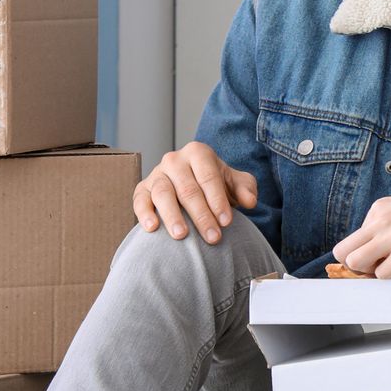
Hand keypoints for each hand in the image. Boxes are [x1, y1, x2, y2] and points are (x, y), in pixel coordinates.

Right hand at [134, 142, 257, 242]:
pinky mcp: (142, 189)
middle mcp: (174, 160)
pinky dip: (144, 213)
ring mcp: (156, 174)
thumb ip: (245, 189)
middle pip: (188, 189)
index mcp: (198, 153)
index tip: (227, 222)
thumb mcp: (235, 183)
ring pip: (163, 194)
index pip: (209, 177)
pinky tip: (152, 228)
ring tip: (182, 236)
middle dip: (201, 215)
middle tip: (213, 237)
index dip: (218, 200)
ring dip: (173, 216)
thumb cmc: (216, 185)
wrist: (193, 186)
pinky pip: (140, 200)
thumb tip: (250, 201)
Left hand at [332, 185, 390, 276]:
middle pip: (343, 252)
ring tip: (390, 266)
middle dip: (356, 265)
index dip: (360, 252)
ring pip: (356, 263)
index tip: (373, 258)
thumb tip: (373, 247)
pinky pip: (383, 274)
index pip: (351, 239)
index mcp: (379, 209)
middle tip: (374, 267)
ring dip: (371, 271)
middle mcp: (381, 221)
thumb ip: (385, 224)